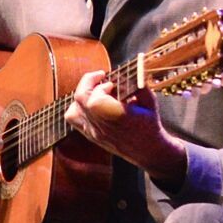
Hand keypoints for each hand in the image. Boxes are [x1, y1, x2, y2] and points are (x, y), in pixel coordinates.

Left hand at [64, 70, 186, 187]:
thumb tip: (133, 71)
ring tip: (95, 92)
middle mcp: (101, 126)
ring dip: (81, 96)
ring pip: (72, 110)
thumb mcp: (150, 102)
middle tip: (100, 78)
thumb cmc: (150, 126)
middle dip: (88, 83)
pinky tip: (92, 104)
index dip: (101, 86)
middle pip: (80, 100)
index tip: (112, 83)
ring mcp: (93, 132)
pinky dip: (79, 107)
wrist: (148, 151)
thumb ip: (139, 85)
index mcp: (116, 118)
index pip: (95, 99)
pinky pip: (74, 120)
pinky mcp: (90, 136)